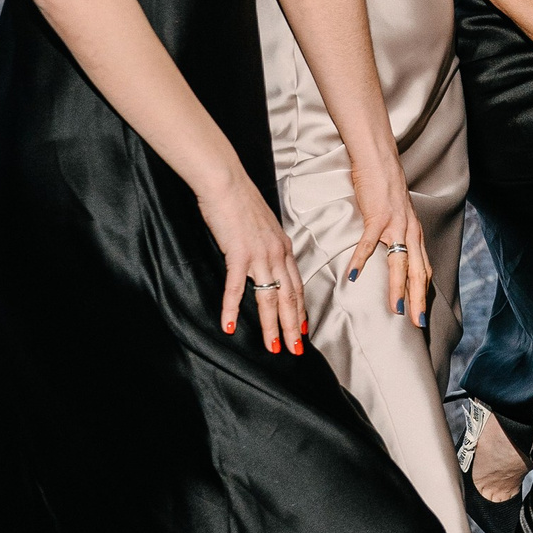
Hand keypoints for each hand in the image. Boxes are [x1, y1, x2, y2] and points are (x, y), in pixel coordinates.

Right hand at [199, 168, 306, 354]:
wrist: (227, 182)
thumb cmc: (241, 201)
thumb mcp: (263, 225)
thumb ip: (267, 245)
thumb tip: (265, 257)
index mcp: (284, 247)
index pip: (297, 285)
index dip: (301, 309)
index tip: (304, 329)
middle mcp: (277, 254)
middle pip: (290, 297)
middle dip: (294, 327)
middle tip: (296, 350)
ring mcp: (259, 255)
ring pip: (270, 298)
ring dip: (272, 325)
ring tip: (273, 347)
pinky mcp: (238, 253)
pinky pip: (235, 287)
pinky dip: (231, 308)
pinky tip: (228, 326)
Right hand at [347, 156, 431, 328]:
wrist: (380, 162)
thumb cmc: (386, 189)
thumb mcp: (400, 216)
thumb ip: (399, 236)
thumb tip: (395, 254)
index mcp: (416, 234)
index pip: (424, 269)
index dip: (423, 293)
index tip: (421, 315)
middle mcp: (411, 232)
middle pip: (418, 272)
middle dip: (418, 299)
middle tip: (417, 323)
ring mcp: (395, 225)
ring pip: (400, 262)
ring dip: (398, 287)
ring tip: (395, 308)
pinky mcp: (377, 217)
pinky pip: (369, 243)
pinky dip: (361, 260)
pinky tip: (353, 276)